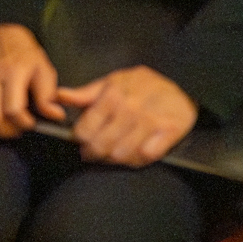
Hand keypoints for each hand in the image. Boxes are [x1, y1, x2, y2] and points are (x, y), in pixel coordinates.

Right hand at [0, 24, 62, 137]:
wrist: (2, 33)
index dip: (22, 124)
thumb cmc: (25, 54)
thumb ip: (48, 95)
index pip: (13, 110)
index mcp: (12, 72)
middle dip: (3, 130)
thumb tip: (54, 116)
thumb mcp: (44, 70)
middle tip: (12, 130)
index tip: (29, 124)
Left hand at [57, 66, 197, 166]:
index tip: (79, 141)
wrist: (184, 82)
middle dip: (92, 153)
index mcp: (113, 95)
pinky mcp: (170, 132)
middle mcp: (131, 108)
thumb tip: (59, 96)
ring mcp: (152, 121)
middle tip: (91, 153)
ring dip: (112, 159)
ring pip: (122, 154)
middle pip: (101, 145)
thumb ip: (85, 93)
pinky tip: (131, 154)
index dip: (78, 140)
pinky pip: (146, 156)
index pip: (85, 129)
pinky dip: (136, 160)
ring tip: (109, 155)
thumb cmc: (143, 84)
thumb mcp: (112, 81)